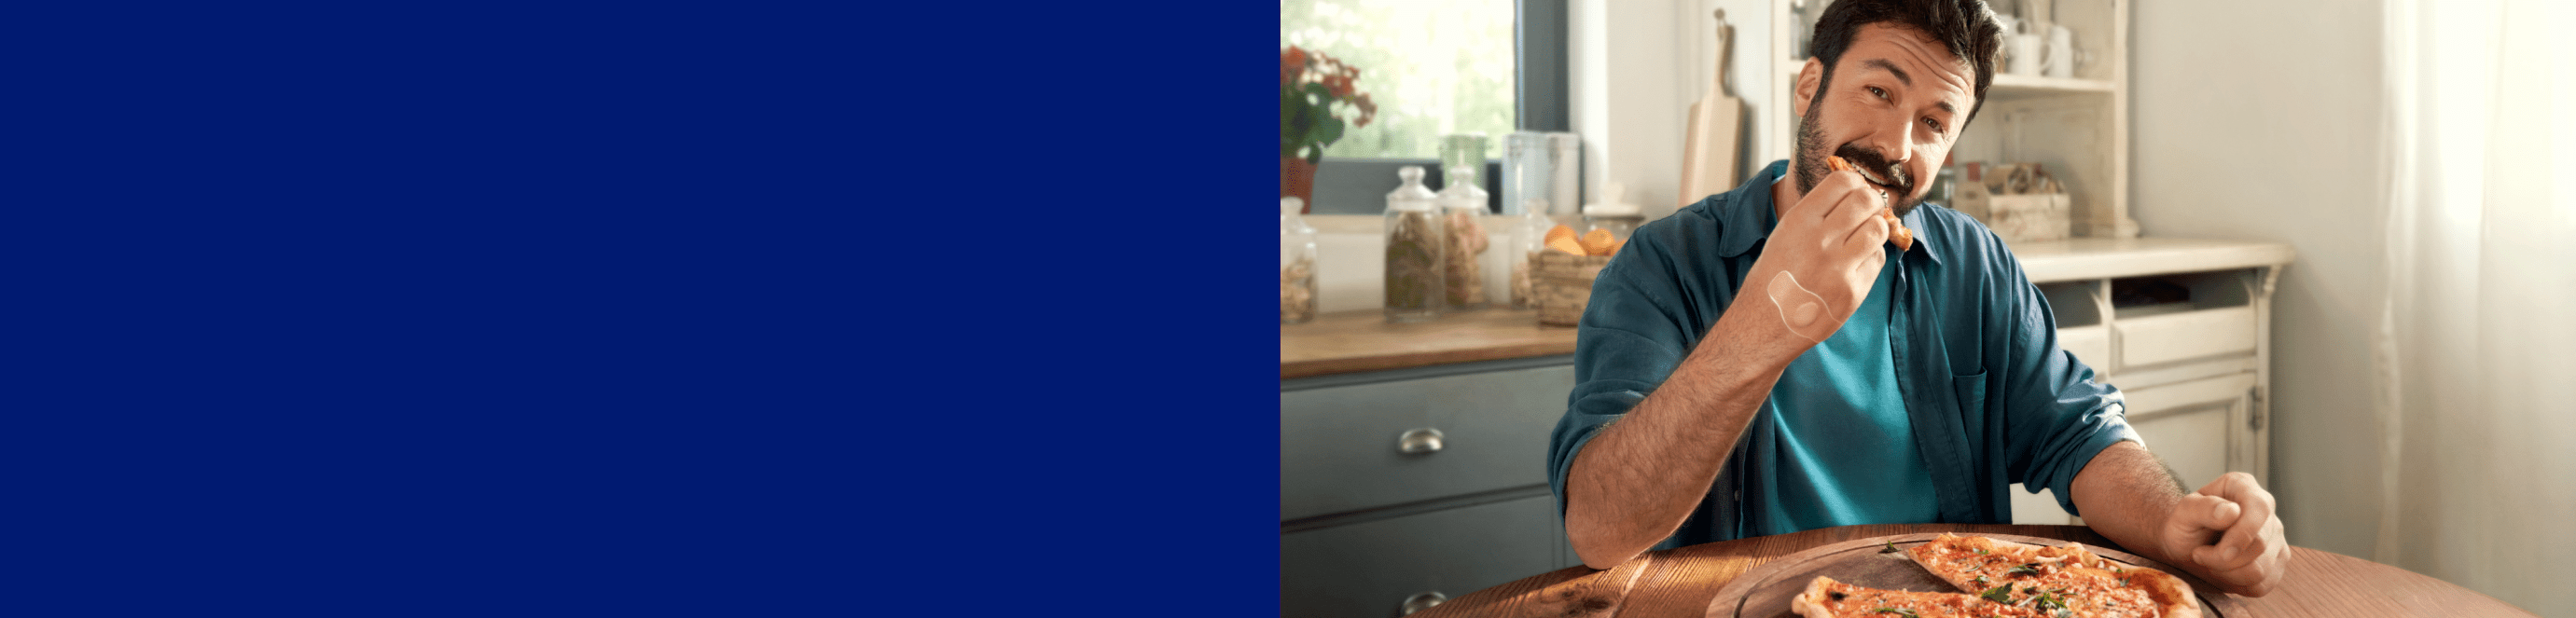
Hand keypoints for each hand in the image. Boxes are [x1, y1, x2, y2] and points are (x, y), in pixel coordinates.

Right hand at [1743, 163, 1891, 344]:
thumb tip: (1854, 192)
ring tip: (1861, 239)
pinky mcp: (1853, 291)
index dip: (1854, 184)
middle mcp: (1820, 241)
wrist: (1764, 325)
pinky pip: (1878, 259)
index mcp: (1799, 221)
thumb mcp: (1784, 235)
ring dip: (1874, 230)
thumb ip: (1816, 214)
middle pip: (1867, 200)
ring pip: (1879, 228)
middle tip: (1864, 214)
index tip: (1853, 194)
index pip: (1843, 181)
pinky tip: (1854, 265)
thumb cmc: (1773, 277)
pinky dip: (1871, 257)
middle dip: (1871, 204)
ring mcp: (1839, 268)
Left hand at [2158, 472, 2287, 596]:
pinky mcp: (2277, 562)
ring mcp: (2276, 536)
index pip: (2259, 508)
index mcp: (2244, 486)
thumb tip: (2232, 512)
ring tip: (2209, 561)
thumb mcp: (2183, 513)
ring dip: (2228, 573)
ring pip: (2262, 568)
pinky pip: (2263, 584)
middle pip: (2260, 544)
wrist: (2184, 547)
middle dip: (2224, 559)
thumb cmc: (2184, 526)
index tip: (2221, 553)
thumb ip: (2202, 508)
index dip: (2243, 534)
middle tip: (2198, 554)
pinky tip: (2223, 572)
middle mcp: (2266, 509)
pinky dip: (2238, 584)